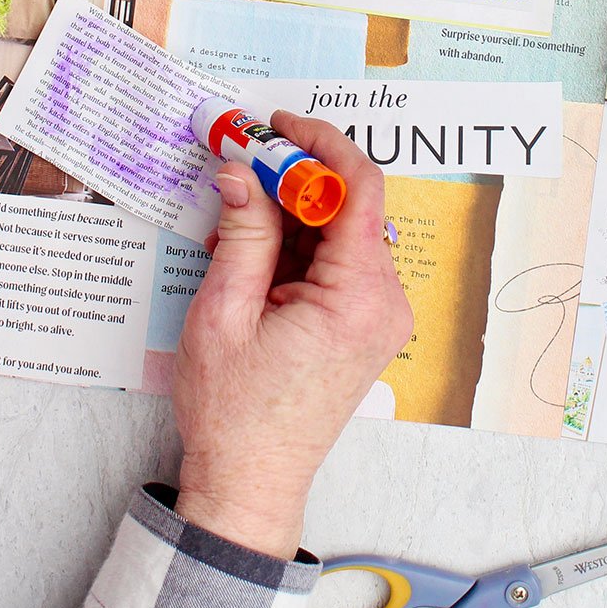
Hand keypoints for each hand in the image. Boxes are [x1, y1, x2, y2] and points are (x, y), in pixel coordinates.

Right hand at [172, 114, 412, 559]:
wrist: (250, 481)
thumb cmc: (235, 413)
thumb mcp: (223, 313)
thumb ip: (241, 234)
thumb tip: (240, 171)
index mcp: (356, 298)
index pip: (359, 189)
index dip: (319, 145)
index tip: (276, 126)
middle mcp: (383, 303)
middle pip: (350, 207)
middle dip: (294, 179)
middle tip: (239, 163)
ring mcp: (379, 316)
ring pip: (340, 232)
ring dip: (289, 215)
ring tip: (231, 226)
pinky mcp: (365, 325)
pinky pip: (337, 263)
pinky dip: (297, 247)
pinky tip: (251, 255)